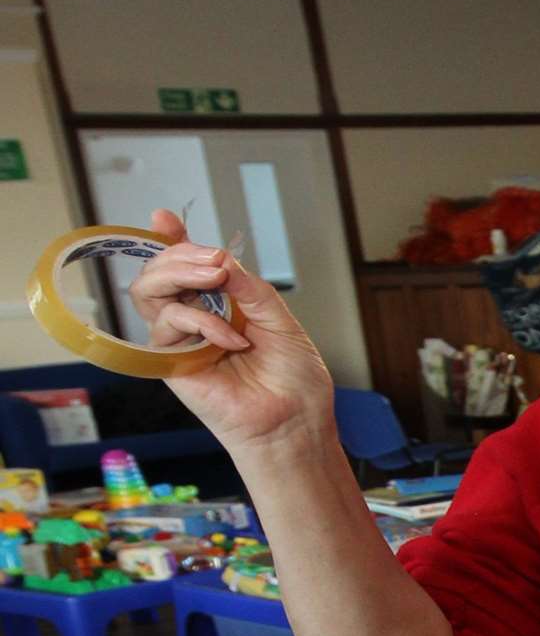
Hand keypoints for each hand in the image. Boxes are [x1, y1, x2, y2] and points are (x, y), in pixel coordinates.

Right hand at [130, 209, 335, 450]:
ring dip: (180, 274)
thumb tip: (218, 257)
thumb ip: (246, 286)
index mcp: (220, 304)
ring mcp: (180, 340)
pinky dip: (201, 320)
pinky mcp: (170, 363)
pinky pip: (167, 324)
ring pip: (148, 292)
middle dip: (180, 253)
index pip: (187, 267)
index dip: (172, 241)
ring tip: (215, 278)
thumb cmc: (292, 376)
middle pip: (159, 273)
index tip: (163, 217)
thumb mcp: (277, 317)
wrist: (295, 418)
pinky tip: (232, 338)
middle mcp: (195, 318)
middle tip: (215, 260)